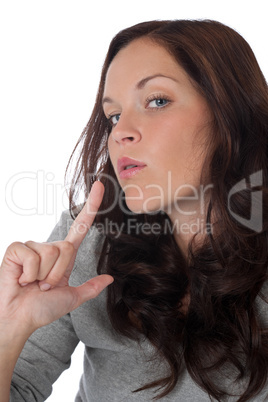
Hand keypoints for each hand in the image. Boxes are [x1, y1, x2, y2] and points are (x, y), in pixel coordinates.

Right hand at [0, 181, 112, 336]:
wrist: (19, 319)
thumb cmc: (42, 309)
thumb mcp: (72, 298)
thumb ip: (90, 288)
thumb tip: (110, 278)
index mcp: (64, 256)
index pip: (81, 226)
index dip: (92, 206)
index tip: (100, 185)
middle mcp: (50, 247)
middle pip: (67, 247)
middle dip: (57, 273)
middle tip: (44, 287)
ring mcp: (32, 247)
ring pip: (51, 251)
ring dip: (43, 275)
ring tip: (32, 284)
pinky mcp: (17, 249)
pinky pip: (32, 254)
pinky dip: (29, 273)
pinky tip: (21, 279)